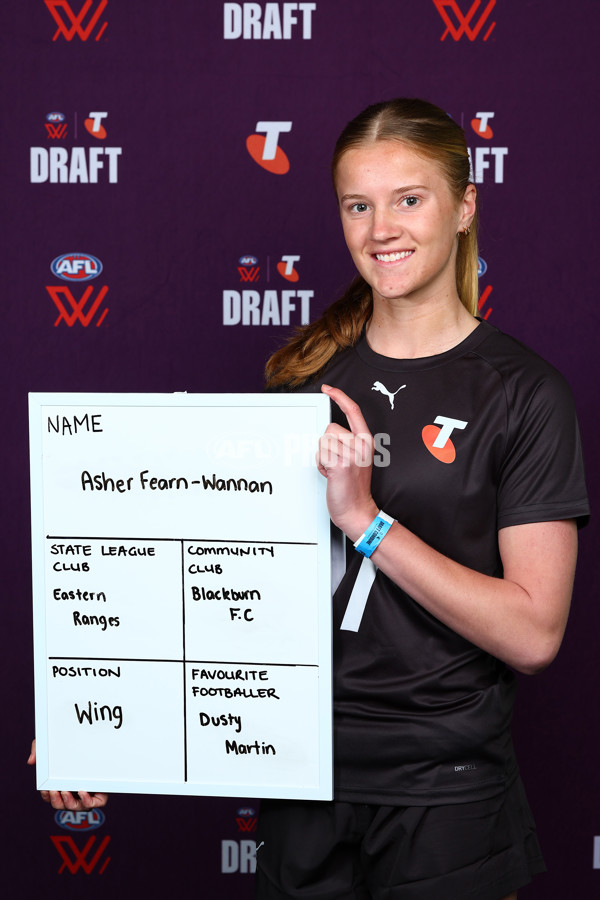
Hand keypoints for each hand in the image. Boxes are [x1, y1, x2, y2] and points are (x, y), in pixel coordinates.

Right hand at [28, 739, 108, 810]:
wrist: (91, 731)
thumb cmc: (67, 740)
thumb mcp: (51, 742)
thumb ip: (38, 748)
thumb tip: (31, 762)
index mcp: (62, 782)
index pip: (52, 796)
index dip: (47, 796)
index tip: (46, 790)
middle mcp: (75, 788)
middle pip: (63, 805)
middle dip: (56, 801)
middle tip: (54, 791)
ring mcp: (88, 790)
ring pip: (78, 807)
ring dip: (69, 803)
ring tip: (65, 791)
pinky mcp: (102, 788)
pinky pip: (96, 803)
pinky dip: (87, 802)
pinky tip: (82, 791)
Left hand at [317, 385, 377, 539]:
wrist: (357, 510)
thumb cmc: (353, 487)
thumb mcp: (356, 459)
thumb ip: (346, 443)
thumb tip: (329, 433)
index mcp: (365, 441)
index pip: (353, 410)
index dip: (339, 396)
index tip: (328, 388)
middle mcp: (360, 445)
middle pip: (329, 428)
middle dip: (326, 446)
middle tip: (337, 463)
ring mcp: (351, 454)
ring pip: (322, 442)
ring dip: (323, 457)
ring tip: (334, 470)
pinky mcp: (341, 464)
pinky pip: (320, 454)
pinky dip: (321, 466)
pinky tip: (331, 476)